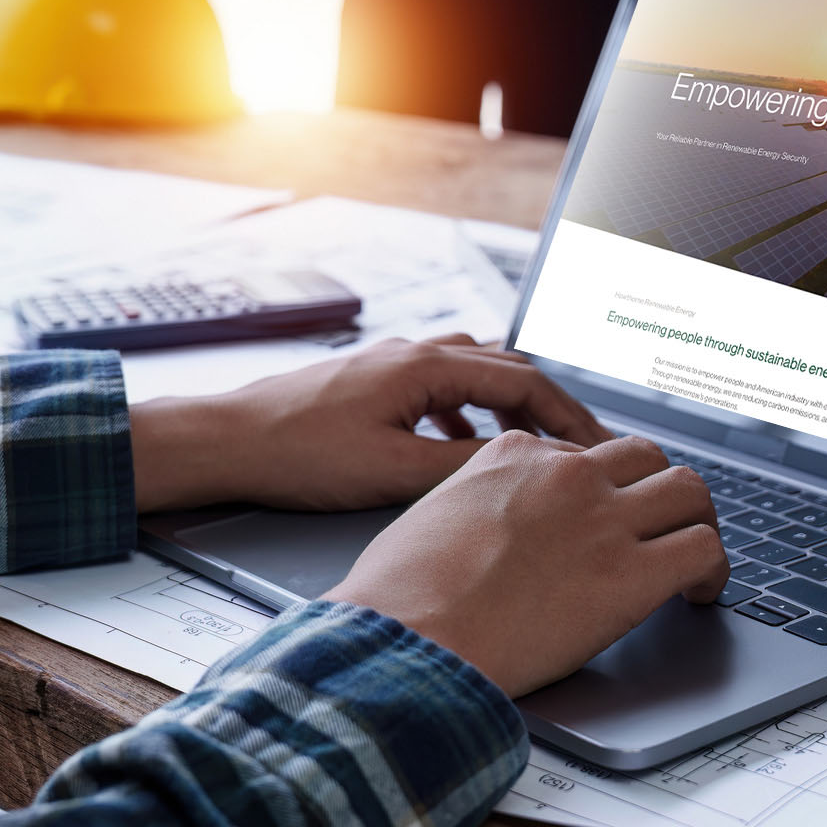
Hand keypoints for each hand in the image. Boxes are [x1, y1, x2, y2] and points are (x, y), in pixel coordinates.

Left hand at [129, 335, 608, 512]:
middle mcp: (413, 354)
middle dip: (549, 405)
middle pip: (504, 369)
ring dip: (508, 407)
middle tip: (581, 443)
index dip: (569, 415)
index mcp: (425, 366)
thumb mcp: (392, 472)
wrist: (229, 443)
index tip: (597, 444)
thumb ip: (460, 469)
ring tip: (532, 446)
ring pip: (472, 374)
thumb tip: (517, 472)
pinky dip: (465, 415)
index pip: (522, 381)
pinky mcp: (370, 385)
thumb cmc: (297, 453)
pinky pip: (439, 389)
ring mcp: (391, 366)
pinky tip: (459, 450)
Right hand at [327, 432, 728, 695]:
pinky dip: (714, 569)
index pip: (580, 454)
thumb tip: (479, 529)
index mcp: (513, 455)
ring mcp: (604, 519)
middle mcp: (566, 474)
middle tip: (658, 525)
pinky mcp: (632, 573)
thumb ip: (470, 504)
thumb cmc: (398, 596)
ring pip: (687, 489)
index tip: (600, 517)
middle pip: (643, 457)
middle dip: (655, 490)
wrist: (408, 637)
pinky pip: (703, 549)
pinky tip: (701, 594)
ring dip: (695, 520)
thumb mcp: (428, 516)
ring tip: (693, 554)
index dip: (597, 490)